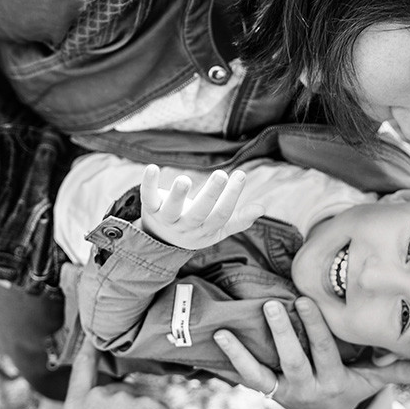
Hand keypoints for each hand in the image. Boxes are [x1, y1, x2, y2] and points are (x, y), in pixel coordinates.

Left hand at [139, 164, 262, 249]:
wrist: (161, 240)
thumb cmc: (196, 228)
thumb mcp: (217, 228)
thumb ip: (239, 220)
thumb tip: (262, 209)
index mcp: (205, 230)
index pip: (220, 216)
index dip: (231, 197)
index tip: (241, 174)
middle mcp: (185, 226)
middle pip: (198, 213)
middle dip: (210, 194)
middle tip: (221, 174)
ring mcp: (166, 219)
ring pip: (171, 209)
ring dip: (177, 195)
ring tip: (185, 179)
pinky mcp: (151, 208)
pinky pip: (148, 197)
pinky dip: (148, 183)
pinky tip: (152, 168)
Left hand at [213, 297, 409, 408]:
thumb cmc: (351, 384)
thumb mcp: (373, 379)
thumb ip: (397, 371)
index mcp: (336, 381)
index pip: (326, 352)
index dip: (317, 328)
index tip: (308, 300)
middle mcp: (309, 388)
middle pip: (296, 359)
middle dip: (287, 332)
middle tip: (279, 302)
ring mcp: (286, 390)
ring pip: (270, 368)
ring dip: (256, 344)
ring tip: (251, 314)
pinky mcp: (268, 390)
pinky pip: (249, 376)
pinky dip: (233, 358)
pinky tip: (220, 335)